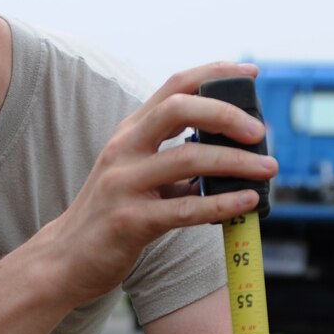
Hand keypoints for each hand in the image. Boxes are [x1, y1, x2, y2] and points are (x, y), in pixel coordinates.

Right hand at [45, 63, 277, 307]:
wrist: (65, 260)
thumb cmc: (109, 217)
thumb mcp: (136, 176)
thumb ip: (173, 163)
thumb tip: (228, 159)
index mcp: (130, 133)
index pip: (174, 87)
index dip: (214, 73)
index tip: (250, 74)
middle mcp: (124, 149)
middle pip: (179, 109)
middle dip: (226, 114)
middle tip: (259, 131)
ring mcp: (125, 184)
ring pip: (189, 158)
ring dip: (236, 162)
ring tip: (267, 169)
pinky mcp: (130, 221)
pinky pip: (186, 210)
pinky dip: (223, 204)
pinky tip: (248, 203)